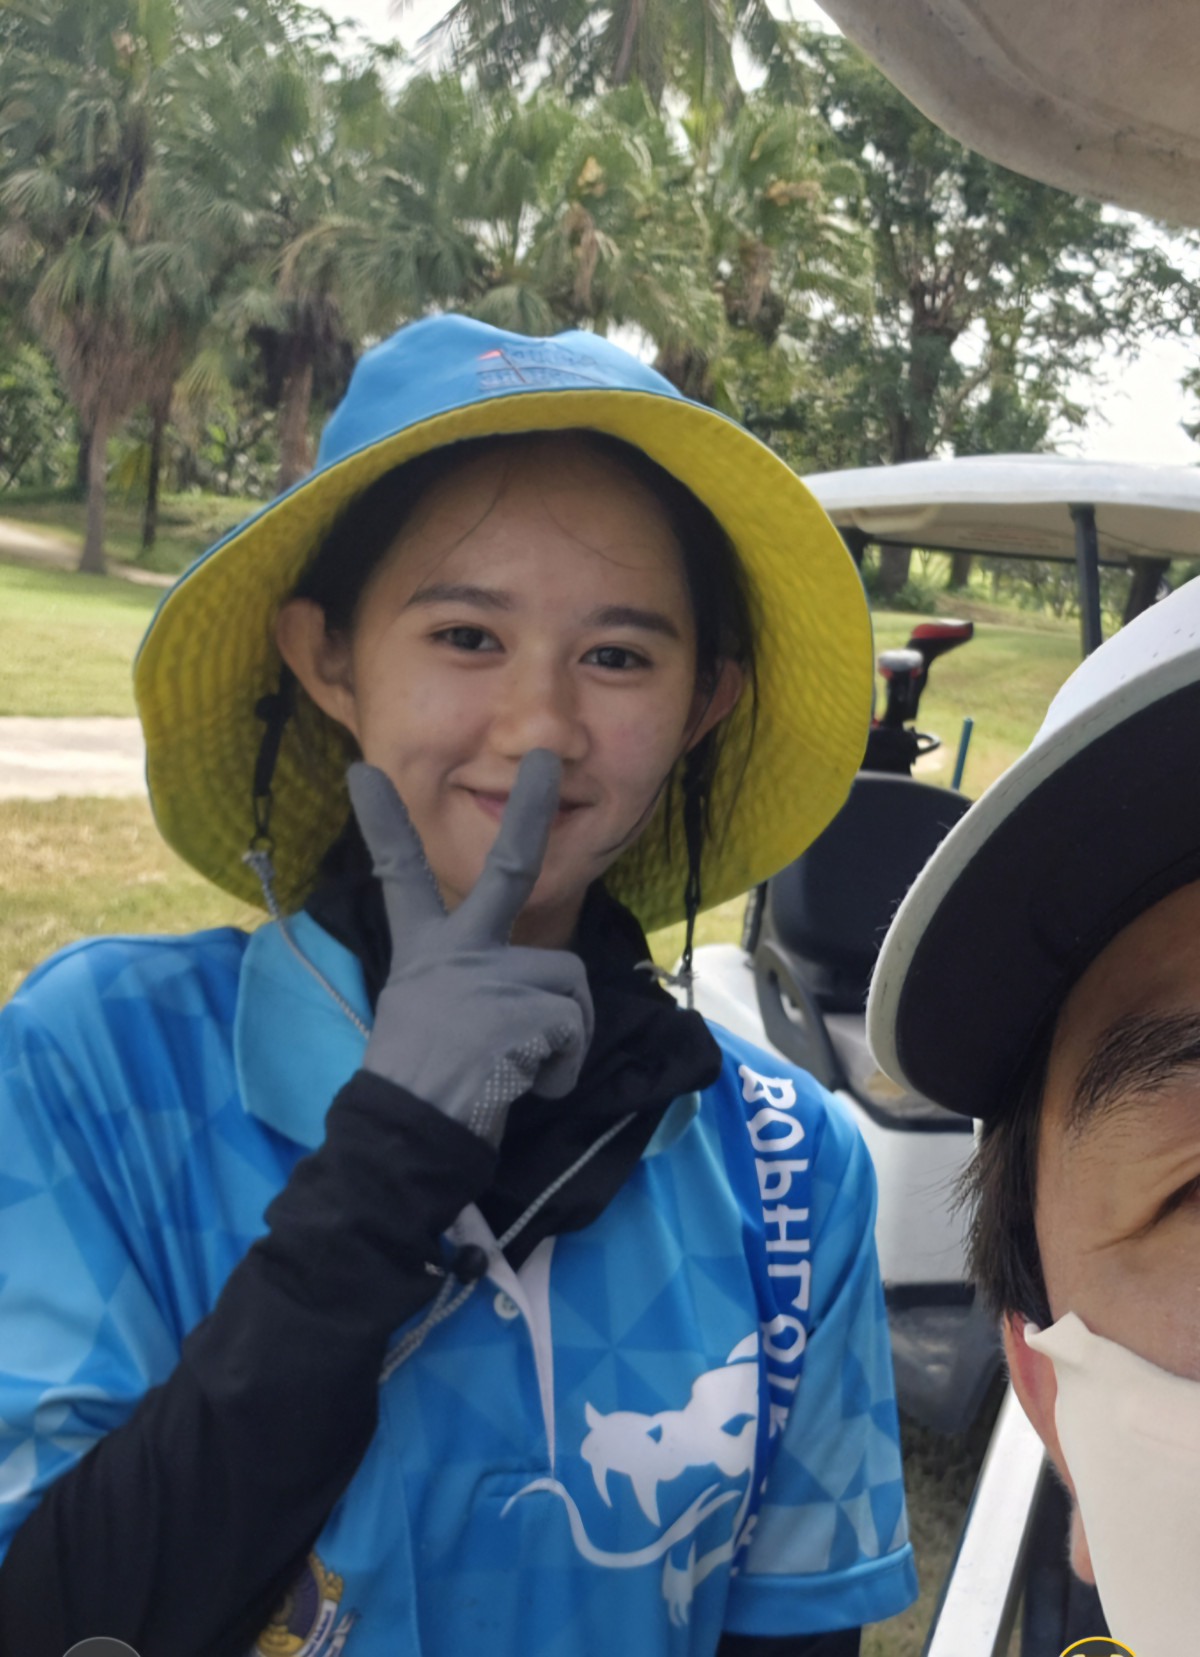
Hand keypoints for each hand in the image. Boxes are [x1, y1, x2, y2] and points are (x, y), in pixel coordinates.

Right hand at [347, 749, 594, 1146]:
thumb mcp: (426, 1018)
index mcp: (426, 952)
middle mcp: (458, 951)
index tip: (362, 771)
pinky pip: (573, 1030)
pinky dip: (564, 1068)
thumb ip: (465, 987)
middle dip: (533, 808)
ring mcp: (492, 976)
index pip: (400, 876)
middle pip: (508, 868)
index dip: (382, 823)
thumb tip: (511, 1005)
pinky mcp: (523, 1010)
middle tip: (552, 757)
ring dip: (564, 1033)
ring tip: (523, 1069)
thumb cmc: (416, 1089)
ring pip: (568, 983)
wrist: (407, 1136)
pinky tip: (529, 1087)